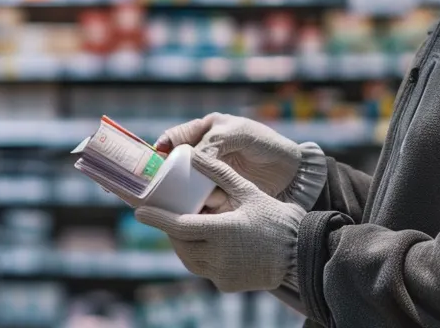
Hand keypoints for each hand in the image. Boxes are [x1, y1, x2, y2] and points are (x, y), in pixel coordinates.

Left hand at [134, 152, 302, 292]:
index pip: (178, 226)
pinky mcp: (226, 285)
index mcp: (222, 230)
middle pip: (181, 243)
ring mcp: (222, 273)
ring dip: (185, 244)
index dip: (156, 219)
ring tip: (192, 228)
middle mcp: (218, 256)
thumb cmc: (276, 219)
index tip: (138, 212)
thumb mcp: (248, 192)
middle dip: (174, 230)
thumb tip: (194, 155)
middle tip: (171, 216)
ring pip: (190, 259)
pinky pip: (205, 270)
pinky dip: (203, 257)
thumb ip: (219, 174)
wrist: (301, 253)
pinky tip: (212, 245)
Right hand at [156, 114, 304, 198]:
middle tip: (165, 185)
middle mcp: (203, 154)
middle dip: (170, 176)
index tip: (156, 158)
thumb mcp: (239, 135)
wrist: (290, 172)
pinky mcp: (215, 196)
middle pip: (175, 165)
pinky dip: (198, 205)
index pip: (175, 138)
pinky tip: (203, 208)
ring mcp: (207, 176)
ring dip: (187, 192)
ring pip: (185, 185)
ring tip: (201, 196)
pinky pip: (198, 200)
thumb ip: (213, 142)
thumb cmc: (266, 145)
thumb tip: (189, 157)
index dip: (161, 148)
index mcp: (205, 131)